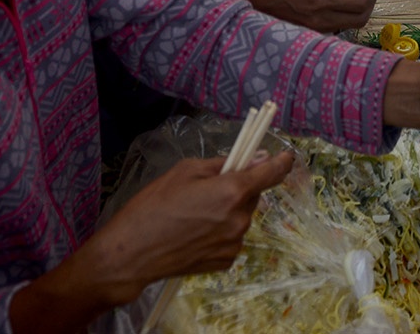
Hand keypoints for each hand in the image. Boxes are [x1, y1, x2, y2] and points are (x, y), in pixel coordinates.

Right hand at [54, 150, 295, 306]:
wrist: (132, 253)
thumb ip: (223, 164)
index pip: (271, 173)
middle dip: (238, 188)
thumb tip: (256, 158)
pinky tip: (195, 232)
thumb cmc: (154, 206)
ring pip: (241, 217)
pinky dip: (220, 231)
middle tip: (209, 188)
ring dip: (228, 211)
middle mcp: (240, 219)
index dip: (282, 162)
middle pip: (252, 195)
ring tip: (195, 214)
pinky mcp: (226, 262)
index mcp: (232, 191)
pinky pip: (231, 238)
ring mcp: (234, 244)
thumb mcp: (185, 171)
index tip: (287, 156)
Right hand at [230, 0, 379, 32]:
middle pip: (360, 18)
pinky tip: (334, 0)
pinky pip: (333, 28)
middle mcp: (319, 19)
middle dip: (370, 1)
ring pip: (348, 25)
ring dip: (356, 9)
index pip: (362, 2)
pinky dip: (342, 16)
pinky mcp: (304, 34)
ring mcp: (312, 30)